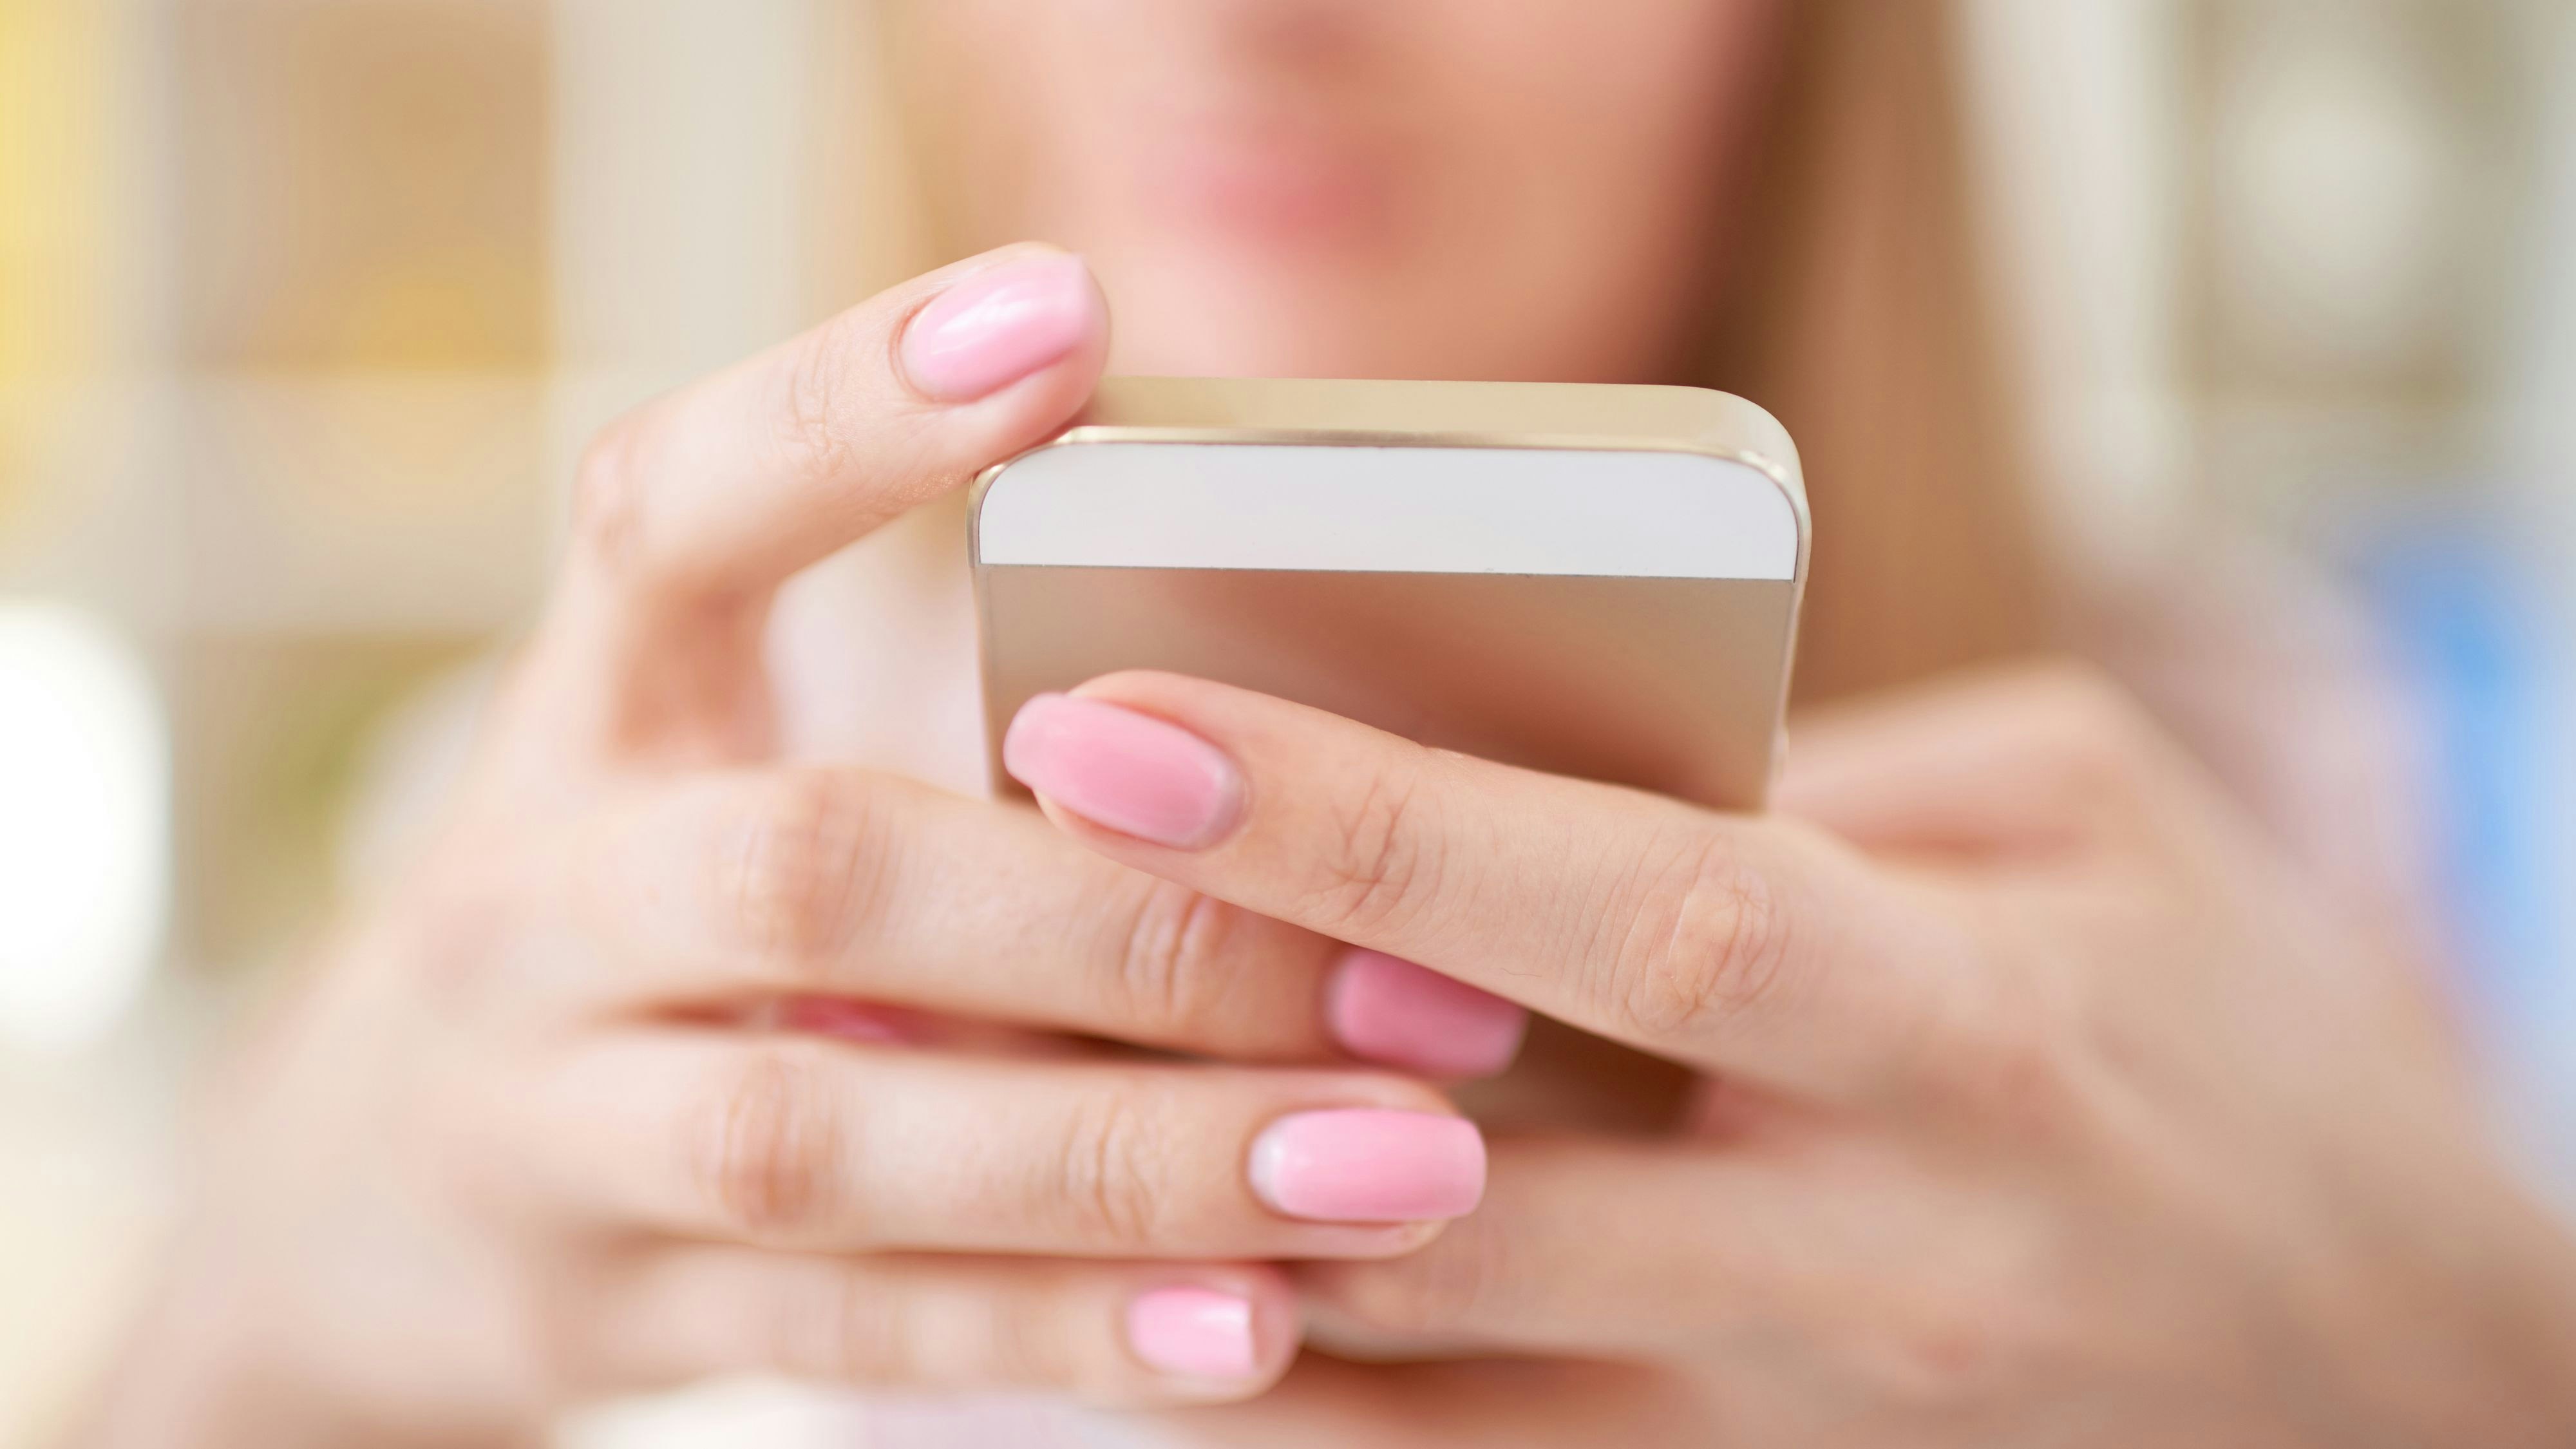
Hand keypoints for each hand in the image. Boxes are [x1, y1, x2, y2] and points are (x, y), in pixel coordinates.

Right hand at [83, 248, 1523, 1447]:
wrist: (345, 1202)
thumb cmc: (633, 919)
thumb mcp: (698, 773)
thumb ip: (922, 717)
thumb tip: (1284, 681)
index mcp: (593, 714)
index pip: (673, 516)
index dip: (844, 410)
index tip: (1061, 310)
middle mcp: (541, 906)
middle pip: (808, 873)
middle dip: (1119, 917)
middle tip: (1410, 955)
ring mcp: (551, 1128)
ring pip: (837, 1137)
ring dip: (1137, 1155)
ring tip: (1404, 1163)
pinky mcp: (606, 1314)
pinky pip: (853, 1330)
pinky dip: (1059, 1332)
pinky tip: (1254, 1326)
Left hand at [1001, 667, 2575, 1446]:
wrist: (2406, 1372)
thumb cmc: (2247, 1041)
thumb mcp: (2088, 826)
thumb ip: (1820, 780)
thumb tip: (1537, 747)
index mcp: (1952, 1017)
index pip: (1614, 907)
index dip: (1355, 822)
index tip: (1117, 722)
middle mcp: (1853, 1248)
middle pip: (1460, 1162)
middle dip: (1188, 1042)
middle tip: (948, 914)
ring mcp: (1789, 1424)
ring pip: (1417, 1364)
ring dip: (1175, 1240)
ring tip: (960, 1101)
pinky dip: (1281, 1393)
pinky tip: (1121, 1290)